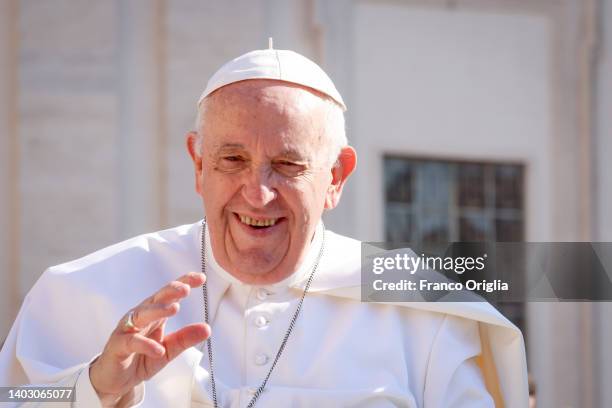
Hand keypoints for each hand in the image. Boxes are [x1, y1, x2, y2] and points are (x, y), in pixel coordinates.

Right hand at [89, 272, 209, 405]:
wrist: (116, 379)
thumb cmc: (142, 358)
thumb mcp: (169, 349)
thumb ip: (185, 338)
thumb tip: (207, 328)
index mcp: (155, 314)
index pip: (170, 294)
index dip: (184, 283)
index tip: (201, 278)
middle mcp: (141, 316)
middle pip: (156, 299)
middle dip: (171, 291)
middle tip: (186, 288)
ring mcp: (127, 329)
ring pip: (142, 314)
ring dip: (158, 310)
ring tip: (175, 308)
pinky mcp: (117, 346)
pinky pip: (131, 342)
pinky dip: (146, 345)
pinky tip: (158, 349)